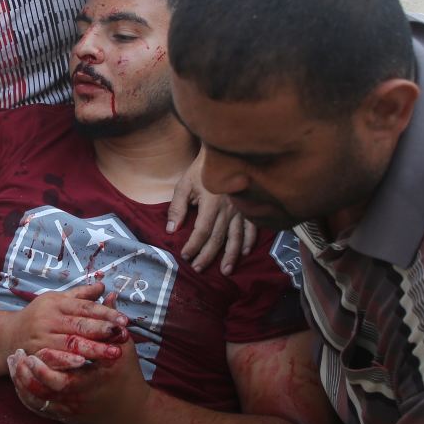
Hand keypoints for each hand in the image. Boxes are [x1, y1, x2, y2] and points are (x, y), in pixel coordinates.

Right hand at [7, 282, 129, 352]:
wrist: (9, 335)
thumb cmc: (39, 316)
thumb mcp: (56, 301)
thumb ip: (80, 295)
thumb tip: (103, 286)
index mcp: (56, 304)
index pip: (85, 307)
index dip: (105, 313)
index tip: (125, 320)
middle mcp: (48, 319)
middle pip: (79, 325)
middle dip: (103, 331)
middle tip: (124, 336)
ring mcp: (42, 338)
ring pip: (70, 344)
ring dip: (93, 349)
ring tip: (114, 353)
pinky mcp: (36, 354)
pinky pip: (55, 359)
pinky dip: (69, 362)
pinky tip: (84, 365)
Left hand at [8, 330, 147, 423]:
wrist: (129, 412)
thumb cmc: (127, 375)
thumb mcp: (123, 348)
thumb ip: (109, 322)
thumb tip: (105, 292)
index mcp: (95, 376)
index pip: (65, 370)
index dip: (47, 362)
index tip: (33, 351)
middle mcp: (81, 395)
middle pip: (47, 388)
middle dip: (29, 372)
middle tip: (18, 356)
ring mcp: (71, 408)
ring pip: (39, 399)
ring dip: (23, 382)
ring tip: (14, 364)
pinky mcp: (65, 417)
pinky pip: (38, 408)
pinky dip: (26, 395)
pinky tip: (18, 380)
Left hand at [168, 150, 256, 273]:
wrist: (225, 152)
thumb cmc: (202, 169)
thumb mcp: (184, 184)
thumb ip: (177, 207)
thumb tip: (171, 229)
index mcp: (211, 203)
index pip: (202, 230)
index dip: (194, 245)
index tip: (186, 256)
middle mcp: (228, 209)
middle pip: (218, 238)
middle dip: (207, 255)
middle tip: (199, 269)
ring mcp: (241, 208)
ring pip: (236, 237)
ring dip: (230, 255)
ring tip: (225, 270)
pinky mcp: (249, 206)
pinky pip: (252, 227)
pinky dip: (249, 240)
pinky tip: (245, 251)